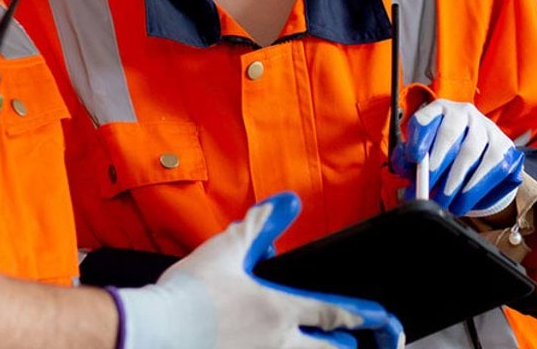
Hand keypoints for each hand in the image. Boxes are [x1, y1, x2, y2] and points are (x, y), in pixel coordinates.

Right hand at [114, 192, 403, 348]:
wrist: (153, 330)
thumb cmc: (190, 291)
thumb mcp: (228, 248)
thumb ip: (261, 225)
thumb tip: (287, 202)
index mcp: (279, 310)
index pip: (333, 313)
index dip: (361, 315)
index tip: (384, 320)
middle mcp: (278, 344)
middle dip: (345, 347)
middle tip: (355, 344)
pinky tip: (261, 347)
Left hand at [394, 99, 524, 217]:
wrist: (481, 162)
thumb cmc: (445, 158)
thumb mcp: (424, 157)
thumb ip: (410, 164)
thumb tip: (410, 177)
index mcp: (439, 111)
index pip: (426, 117)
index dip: (419, 137)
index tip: (413, 158)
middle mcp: (464, 113)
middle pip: (449, 133)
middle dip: (436, 164)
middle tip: (426, 188)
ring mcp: (487, 128)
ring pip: (470, 151)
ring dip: (454, 180)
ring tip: (443, 201)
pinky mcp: (505, 147)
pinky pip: (492, 167)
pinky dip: (474, 188)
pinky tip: (463, 201)